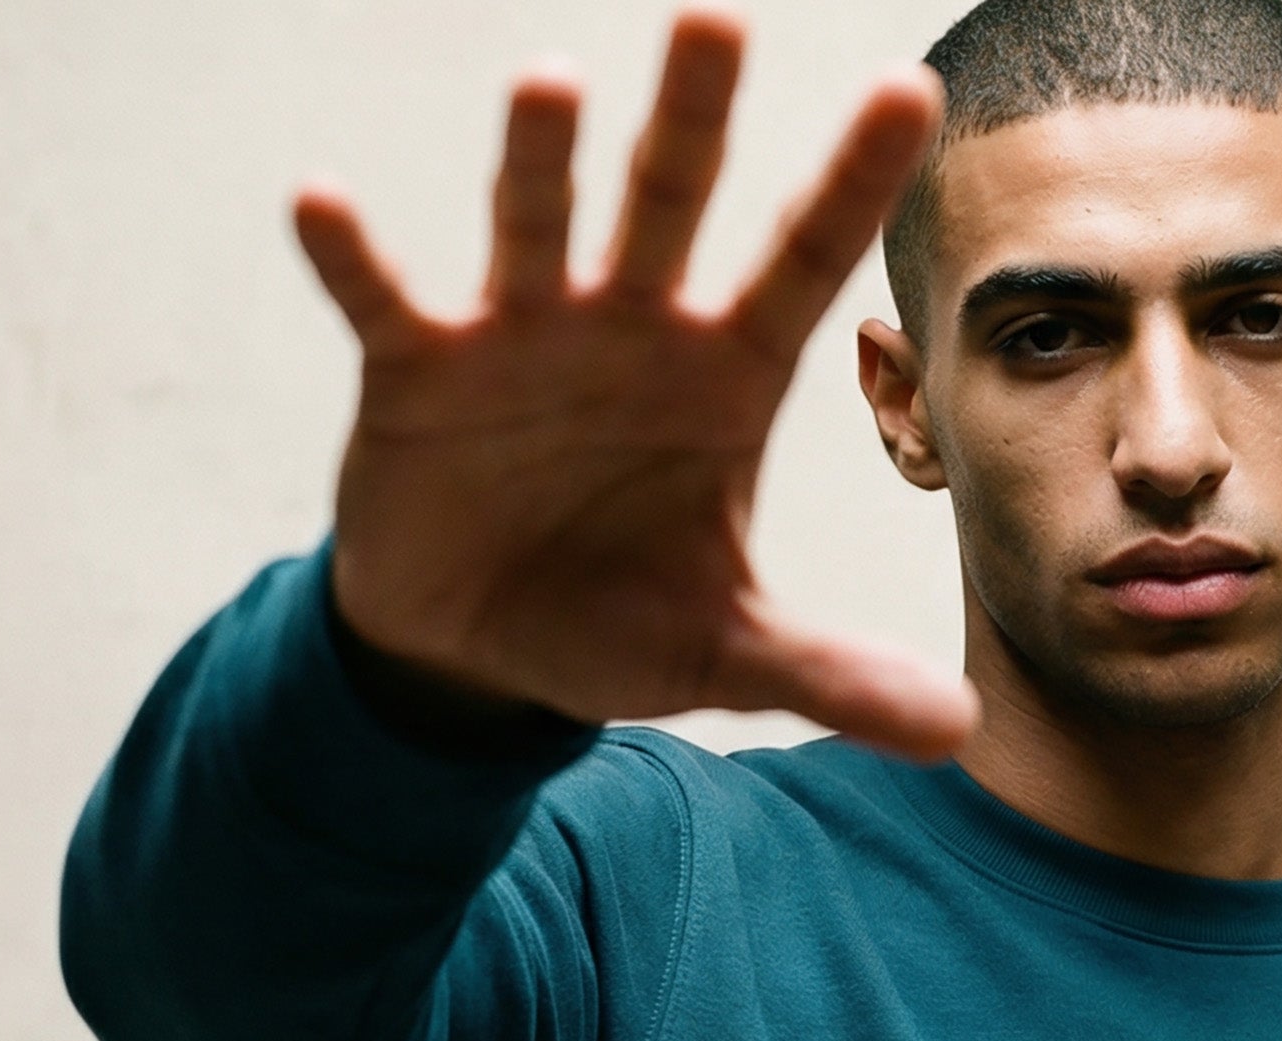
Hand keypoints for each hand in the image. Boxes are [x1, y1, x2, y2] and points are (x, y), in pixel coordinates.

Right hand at [295, 9, 975, 758]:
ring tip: (551, 84)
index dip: (852, 185)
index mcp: (724, 381)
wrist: (481, 653)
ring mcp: (522, 341)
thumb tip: (958, 728)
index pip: (803, 266)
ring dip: (540, 164)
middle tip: (717, 18)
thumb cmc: (619, 623)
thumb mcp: (729, 658)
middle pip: (670, 208)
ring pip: (535, 232)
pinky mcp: (417, 375)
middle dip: (694, 120)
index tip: (911, 87)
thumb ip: (832, 674)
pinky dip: (355, 260)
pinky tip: (323, 205)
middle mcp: (631, 334)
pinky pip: (386, 305)